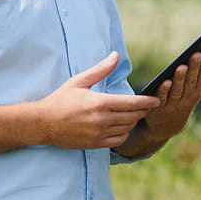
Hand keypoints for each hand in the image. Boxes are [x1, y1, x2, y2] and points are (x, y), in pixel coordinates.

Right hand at [37, 52, 159, 149]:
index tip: (156, 100)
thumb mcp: (80, 81)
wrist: (43, 123)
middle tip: (148, 105)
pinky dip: (125, 133)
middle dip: (143, 110)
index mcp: (100, 102)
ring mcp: (99, 133)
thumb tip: (115, 55)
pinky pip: (119, 140)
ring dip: (134, 121)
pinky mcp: (96, 144)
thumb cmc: (61, 99)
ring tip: (135, 114)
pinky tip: (123, 126)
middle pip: (133, 116)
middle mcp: (102, 120)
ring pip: (127, 128)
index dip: (148, 102)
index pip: (132, 103)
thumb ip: (101, 69)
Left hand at [144, 43, 200, 138]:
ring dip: (180, 78)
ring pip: (178, 89)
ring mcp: (175, 102)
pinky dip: (164, 90)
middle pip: (193, 80)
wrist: (167, 126)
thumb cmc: (183, 98)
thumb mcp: (197, 86)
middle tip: (198, 53)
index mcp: (198, 89)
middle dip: (196, 66)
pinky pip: (162, 98)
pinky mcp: (159, 107)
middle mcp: (189, 96)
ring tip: (182, 66)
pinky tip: (165, 81)